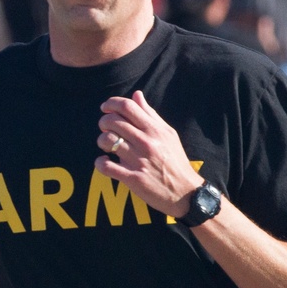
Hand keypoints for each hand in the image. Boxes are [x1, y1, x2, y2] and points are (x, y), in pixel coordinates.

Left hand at [95, 91, 204, 217]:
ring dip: (101, 141)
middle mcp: (146, 142)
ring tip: (106, 145)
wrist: (186, 192)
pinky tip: (104, 162)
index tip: (105, 108)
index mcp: (154, 130)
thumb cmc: (176, 161)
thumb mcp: (168, 134)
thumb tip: (136, 95)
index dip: (111, 103)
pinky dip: (100, 163)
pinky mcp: (133, 179)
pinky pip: (106, 167)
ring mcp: (139, 160)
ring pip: (107, 141)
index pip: (127, 107)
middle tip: (105, 128)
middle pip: (113, 122)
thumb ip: (150, 114)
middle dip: (103, 122)